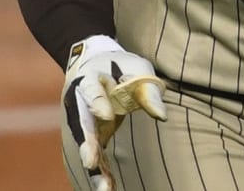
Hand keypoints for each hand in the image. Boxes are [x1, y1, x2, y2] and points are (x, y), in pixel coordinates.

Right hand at [62, 35, 166, 190]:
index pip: (91, 90)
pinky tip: (109, 188)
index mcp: (90, 79)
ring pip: (86, 145)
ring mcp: (86, 122)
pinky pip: (95, 155)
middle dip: (87, 143)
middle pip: (82, 123)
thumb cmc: (123, 67)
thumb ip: (147, 90)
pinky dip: (101, 172)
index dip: (97, 102)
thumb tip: (161, 115)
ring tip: (103, 188)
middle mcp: (81, 103)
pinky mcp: (94, 136)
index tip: (106, 114)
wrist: (102, 65)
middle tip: (90, 161)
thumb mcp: (138, 69)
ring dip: (94, 167)